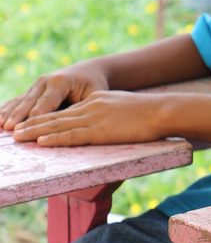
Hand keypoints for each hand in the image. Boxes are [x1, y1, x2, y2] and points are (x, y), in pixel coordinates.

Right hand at [0, 65, 108, 131]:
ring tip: (0, 125)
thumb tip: (71, 123)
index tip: (29, 126)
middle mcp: (45, 82)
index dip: (37, 115)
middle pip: (30, 102)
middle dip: (19, 116)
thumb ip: (82, 106)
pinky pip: (16, 101)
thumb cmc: (93, 86)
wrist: (88, 72)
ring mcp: (35, 86)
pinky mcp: (31, 91)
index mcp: (61, 82)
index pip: (47, 102)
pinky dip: (6, 109)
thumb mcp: (93, 94)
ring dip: (9, 113)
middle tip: (9, 128)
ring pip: (20, 101)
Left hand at [11, 91, 161, 144]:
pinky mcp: (100, 130)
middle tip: (14, 130)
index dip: (46, 117)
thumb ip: (111, 116)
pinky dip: (54, 139)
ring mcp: (95, 117)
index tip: (30, 122)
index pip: (67, 110)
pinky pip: (72, 136)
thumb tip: (107, 127)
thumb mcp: (126, 109)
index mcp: (97, 100)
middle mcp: (92, 106)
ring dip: (36, 132)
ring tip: (19, 137)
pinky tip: (41, 142)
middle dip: (33, 123)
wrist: (163, 110)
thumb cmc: (151, 113)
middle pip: (57, 116)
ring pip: (58, 125)